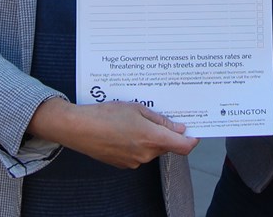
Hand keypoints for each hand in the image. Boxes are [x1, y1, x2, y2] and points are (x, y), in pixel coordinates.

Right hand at [28, 99, 197, 168]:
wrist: (78, 128)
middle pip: (166, 146)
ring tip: (134, 120)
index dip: (192, 139)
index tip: (194, 131)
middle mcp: (146, 154)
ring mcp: (134, 161)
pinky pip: (138, 154)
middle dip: (166, 133)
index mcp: (153, 139)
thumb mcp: (137, 108)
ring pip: (151, 149)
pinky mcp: (123, 164)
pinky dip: (136, 143)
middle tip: (158, 116)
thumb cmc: (106, 114)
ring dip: (149, 137)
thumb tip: (178, 128)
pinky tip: (124, 130)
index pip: (184, 147)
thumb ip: (160, 120)